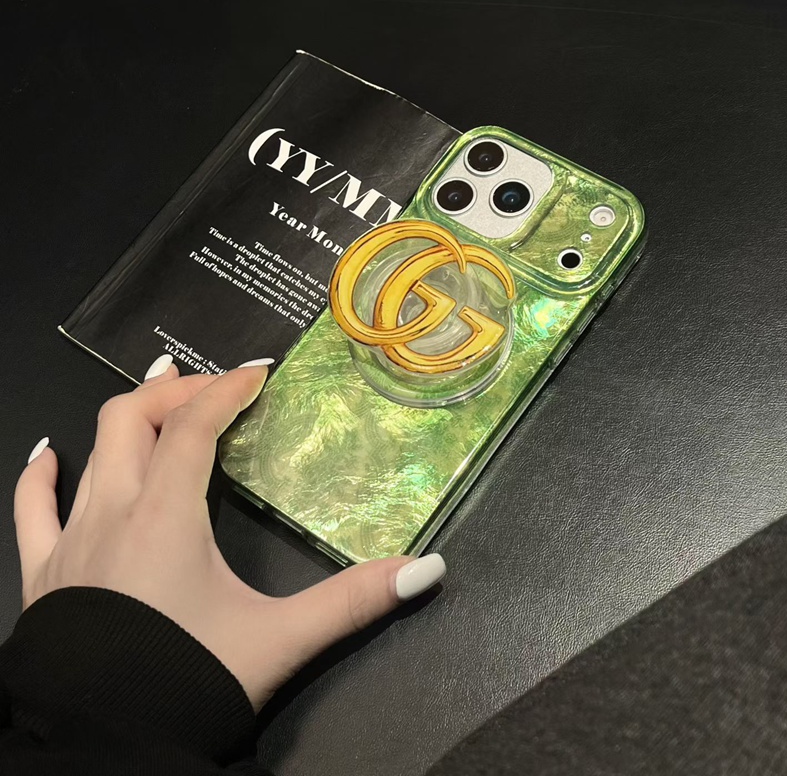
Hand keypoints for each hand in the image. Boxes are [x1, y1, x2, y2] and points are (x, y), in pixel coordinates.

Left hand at [14, 354, 445, 710]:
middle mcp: (112, 512)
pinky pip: (32, 507)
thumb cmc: (186, 684)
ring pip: (92, 450)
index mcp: (165, 516)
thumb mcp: (279, 640)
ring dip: (127, 416)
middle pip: (133, 420)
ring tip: (157, 388)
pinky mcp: (44, 571)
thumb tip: (425, 568)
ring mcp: (70, 540)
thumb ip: (352, 601)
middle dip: (177, 391)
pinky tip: (51, 453)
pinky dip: (43, 473)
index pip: (193, 426)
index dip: (226, 389)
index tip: (258, 371)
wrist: (102, 751)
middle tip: (217, 389)